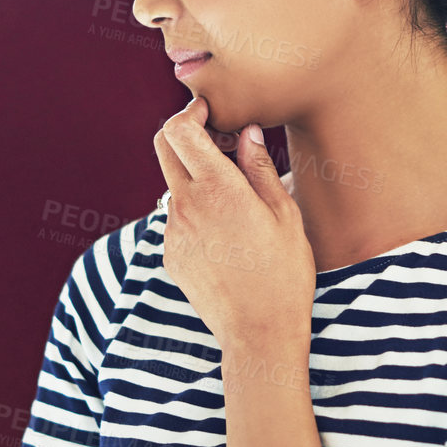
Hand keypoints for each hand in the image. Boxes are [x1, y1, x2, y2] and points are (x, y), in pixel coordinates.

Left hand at [154, 97, 314, 352]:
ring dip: (195, 178)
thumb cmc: (283, 272)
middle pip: (163, 148)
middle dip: (184, 135)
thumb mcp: (283, 214)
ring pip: (173, 185)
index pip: (177, 130)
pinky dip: (195, 212)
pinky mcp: (170, 254)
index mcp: (217, 189)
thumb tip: (245, 132)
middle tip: (218, 144)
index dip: (189, 112)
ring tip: (234, 200)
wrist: (259, 333)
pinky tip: (227, 235)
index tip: (208, 113)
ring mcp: (173, 231)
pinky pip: (176, 218)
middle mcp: (186, 205)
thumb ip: (259, 167)